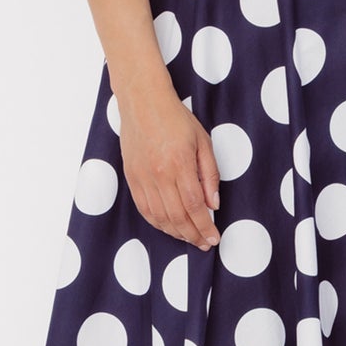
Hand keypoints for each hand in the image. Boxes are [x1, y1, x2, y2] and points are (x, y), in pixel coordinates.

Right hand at [117, 86, 221, 249]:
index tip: (214, 238)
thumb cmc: (176, 118)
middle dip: (193, 235)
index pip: (195, 206)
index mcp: (180, 164)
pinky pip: (143, 209)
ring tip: (189, 238)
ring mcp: (142, 177)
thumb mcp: (203, 142)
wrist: (143, 102)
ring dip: (175, 232)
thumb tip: (213, 204)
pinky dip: (157, 223)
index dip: (205, 226)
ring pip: (159, 217)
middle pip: (177, 217)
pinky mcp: (131, 177)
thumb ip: (210, 175)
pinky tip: (168, 227)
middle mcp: (159, 174)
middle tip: (204, 243)